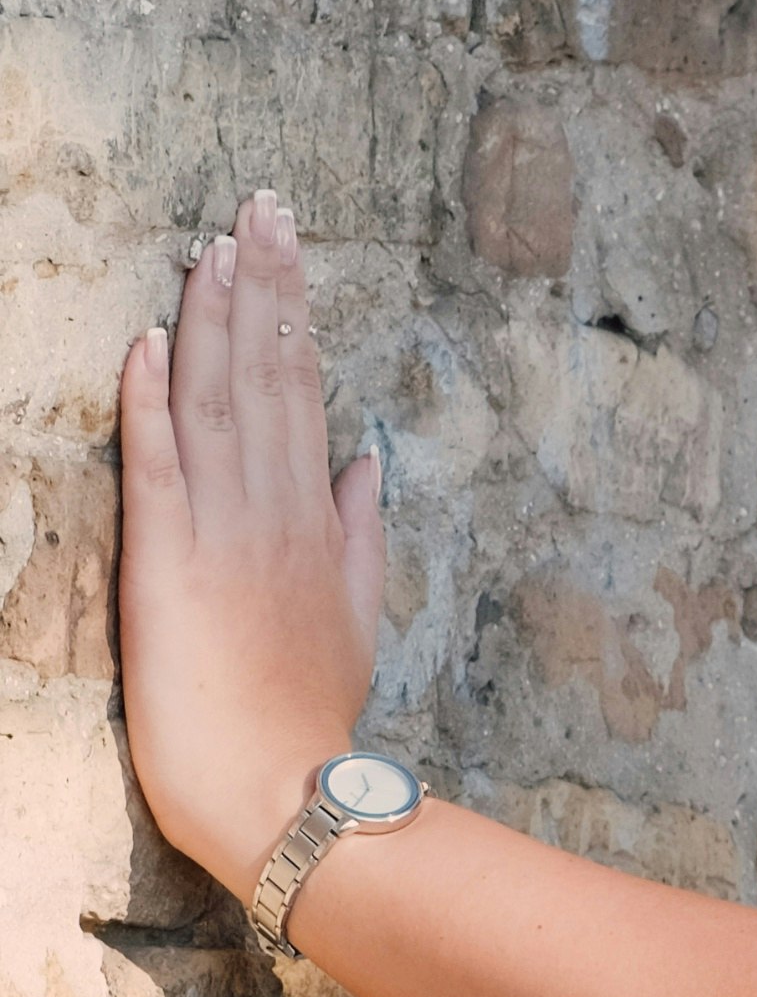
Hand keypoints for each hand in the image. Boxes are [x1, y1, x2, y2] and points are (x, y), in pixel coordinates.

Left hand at [117, 188, 384, 902]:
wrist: (283, 791)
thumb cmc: (313, 717)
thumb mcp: (357, 619)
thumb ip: (361, 534)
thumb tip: (366, 462)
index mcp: (314, 522)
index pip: (304, 391)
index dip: (291, 311)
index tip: (284, 245)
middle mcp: (272, 513)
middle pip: (267, 377)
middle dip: (262, 285)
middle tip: (259, 206)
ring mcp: (222, 534)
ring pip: (218, 403)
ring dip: (213, 320)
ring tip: (212, 245)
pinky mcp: (168, 566)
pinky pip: (159, 468)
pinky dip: (152, 402)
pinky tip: (149, 342)